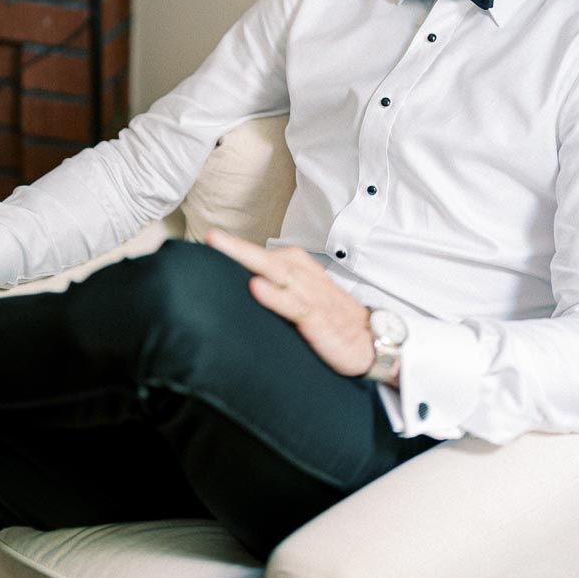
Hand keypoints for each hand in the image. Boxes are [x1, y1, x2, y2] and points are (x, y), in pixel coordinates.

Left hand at [206, 229, 375, 377]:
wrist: (370, 341)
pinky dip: (275, 295)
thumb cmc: (331, 317)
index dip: (234, 248)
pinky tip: (256, 287)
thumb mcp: (301, 297)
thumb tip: (237, 285)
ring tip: (223, 249)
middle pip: (265, 258)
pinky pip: (294, 304)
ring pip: (277, 273)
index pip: (261, 255)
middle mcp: (303, 276)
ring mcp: (311, 295)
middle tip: (211, 236)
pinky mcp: (317, 318)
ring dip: (250, 260)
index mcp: (297, 268)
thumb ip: (275, 288)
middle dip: (237, 247)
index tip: (208, 239)